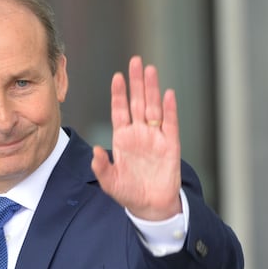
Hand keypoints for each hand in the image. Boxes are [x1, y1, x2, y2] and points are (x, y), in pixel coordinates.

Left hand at [91, 57, 181, 219]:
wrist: (151, 207)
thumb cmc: (129, 193)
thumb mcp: (110, 182)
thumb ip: (102, 167)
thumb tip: (97, 151)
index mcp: (123, 138)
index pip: (120, 110)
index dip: (119, 94)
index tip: (117, 77)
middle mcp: (139, 133)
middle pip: (138, 102)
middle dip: (136, 82)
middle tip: (136, 61)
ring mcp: (155, 138)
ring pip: (154, 108)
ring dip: (152, 89)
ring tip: (150, 70)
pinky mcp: (171, 146)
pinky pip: (170, 124)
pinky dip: (169, 109)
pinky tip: (168, 94)